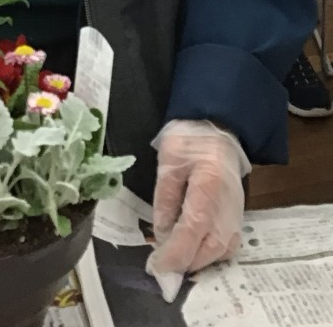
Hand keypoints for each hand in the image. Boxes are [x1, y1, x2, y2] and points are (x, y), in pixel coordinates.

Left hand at [148, 120, 249, 275]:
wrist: (219, 128)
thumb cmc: (189, 140)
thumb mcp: (168, 163)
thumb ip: (164, 200)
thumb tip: (160, 237)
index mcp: (209, 184)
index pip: (193, 228)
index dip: (175, 252)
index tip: (157, 267)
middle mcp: (228, 204)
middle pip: (211, 247)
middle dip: (185, 263)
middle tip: (161, 267)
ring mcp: (237, 212)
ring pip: (222, 251)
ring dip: (198, 262)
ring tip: (174, 262)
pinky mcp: (239, 215)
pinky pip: (228, 245)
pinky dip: (210, 255)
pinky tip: (192, 252)